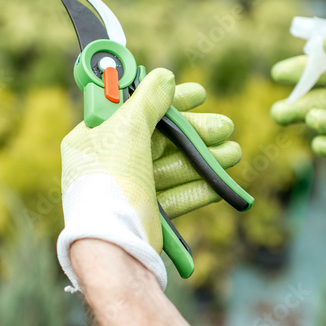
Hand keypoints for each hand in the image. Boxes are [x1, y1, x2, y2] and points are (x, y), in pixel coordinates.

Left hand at [57, 70, 241, 291]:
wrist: (114, 247)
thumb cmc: (113, 182)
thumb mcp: (129, 128)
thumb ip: (149, 100)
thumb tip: (164, 77)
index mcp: (91, 139)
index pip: (131, 109)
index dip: (166, 99)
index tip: (198, 94)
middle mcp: (106, 164)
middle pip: (156, 139)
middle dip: (194, 134)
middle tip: (225, 127)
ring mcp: (125, 191)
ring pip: (169, 168)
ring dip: (202, 159)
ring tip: (234, 153)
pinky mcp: (142, 216)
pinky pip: (172, 197)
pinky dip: (195, 188)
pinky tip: (219, 185)